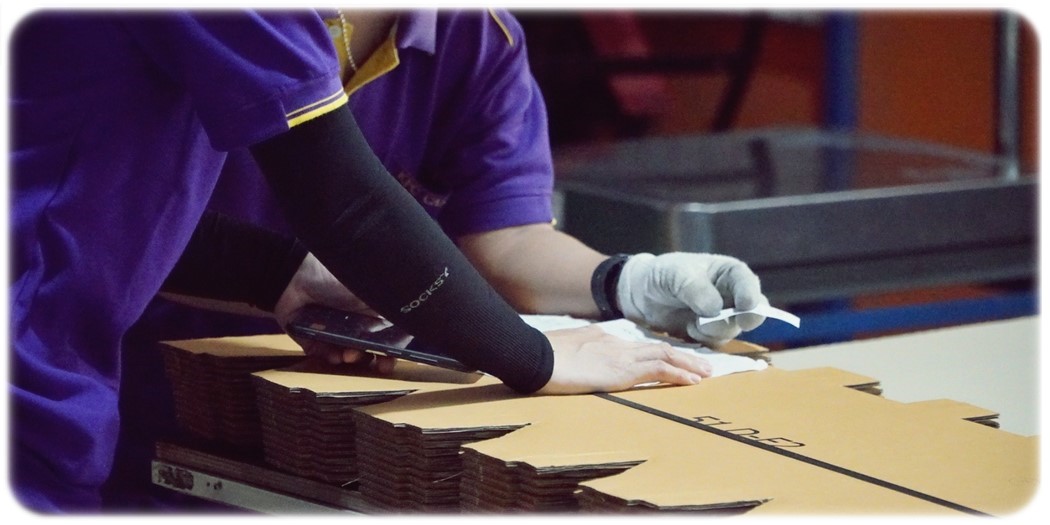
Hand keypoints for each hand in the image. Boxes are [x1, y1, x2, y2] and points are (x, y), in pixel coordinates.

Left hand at [274, 252, 395, 372]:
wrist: (296, 273)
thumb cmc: (339, 276)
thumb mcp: (374, 289)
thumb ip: (394, 306)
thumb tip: (416, 323)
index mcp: (372, 309)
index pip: (389, 335)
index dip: (393, 351)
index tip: (391, 361)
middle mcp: (355, 320)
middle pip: (370, 349)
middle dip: (374, 359)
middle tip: (377, 365)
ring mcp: (333, 330)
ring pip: (347, 354)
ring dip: (351, 359)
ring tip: (348, 355)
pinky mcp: (311, 337)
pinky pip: (322, 354)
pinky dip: (328, 357)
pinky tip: (332, 354)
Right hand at [536, 325, 711, 394]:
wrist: (535, 356)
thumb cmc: (540, 358)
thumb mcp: (560, 354)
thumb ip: (576, 356)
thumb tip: (579, 363)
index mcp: (601, 339)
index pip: (638, 346)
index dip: (659, 352)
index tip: (674, 359)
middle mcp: (616, 343)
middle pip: (656, 347)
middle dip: (682, 356)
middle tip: (702, 365)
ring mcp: (621, 355)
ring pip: (664, 355)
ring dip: (688, 364)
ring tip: (706, 373)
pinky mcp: (623, 369)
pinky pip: (660, 369)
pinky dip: (679, 374)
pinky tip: (693, 381)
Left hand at [615, 252, 767, 346]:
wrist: (643, 294)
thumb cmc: (663, 275)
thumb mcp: (676, 275)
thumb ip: (696, 289)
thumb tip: (715, 310)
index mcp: (730, 273)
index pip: (749, 284)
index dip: (751, 297)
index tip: (743, 308)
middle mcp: (734, 295)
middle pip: (752, 313)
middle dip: (736, 321)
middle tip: (713, 322)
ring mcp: (725, 316)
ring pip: (733, 331)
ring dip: (713, 331)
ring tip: (692, 323)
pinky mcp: (712, 334)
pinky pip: (717, 344)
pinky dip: (704, 340)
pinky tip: (688, 330)